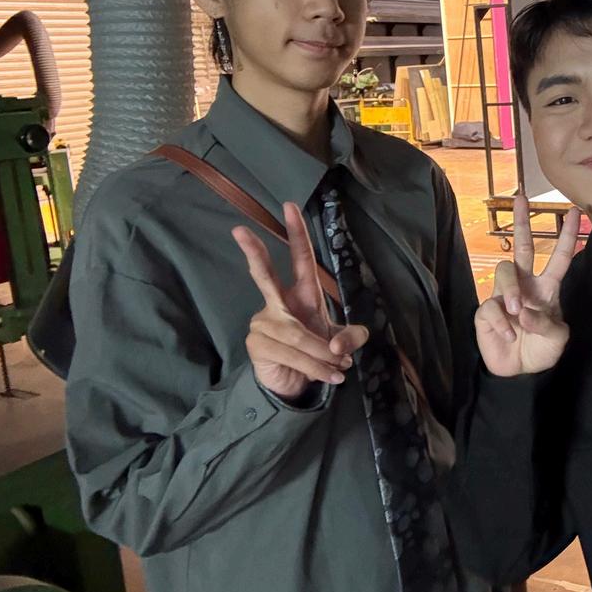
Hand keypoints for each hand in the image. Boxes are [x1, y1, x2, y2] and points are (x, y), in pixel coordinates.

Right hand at [232, 202, 368, 399]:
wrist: (297, 384)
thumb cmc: (317, 352)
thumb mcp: (342, 342)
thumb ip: (352, 338)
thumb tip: (338, 346)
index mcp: (301, 295)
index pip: (300, 259)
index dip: (296, 234)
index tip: (290, 207)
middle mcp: (277, 304)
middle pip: (263, 276)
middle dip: (254, 253)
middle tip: (239, 230)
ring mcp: (263, 324)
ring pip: (298, 335)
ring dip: (324, 354)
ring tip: (340, 367)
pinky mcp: (257, 346)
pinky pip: (293, 355)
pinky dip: (316, 367)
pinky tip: (329, 375)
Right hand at [475, 194, 579, 375]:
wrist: (519, 371)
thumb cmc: (541, 350)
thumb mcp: (557, 339)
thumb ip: (547, 323)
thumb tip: (523, 310)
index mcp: (546, 288)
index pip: (558, 257)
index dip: (565, 236)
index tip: (573, 212)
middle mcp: (524, 285)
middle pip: (522, 246)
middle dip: (522, 222)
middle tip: (520, 198)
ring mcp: (503, 296)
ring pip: (504, 271)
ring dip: (511, 290)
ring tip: (516, 310)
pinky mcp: (486, 311)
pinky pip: (491, 307)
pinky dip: (502, 323)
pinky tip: (509, 334)